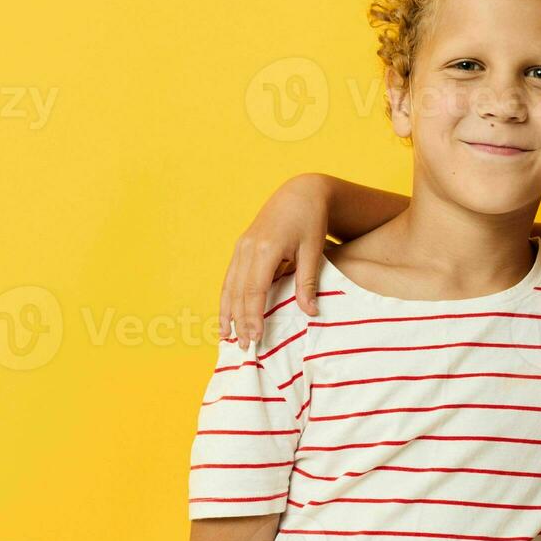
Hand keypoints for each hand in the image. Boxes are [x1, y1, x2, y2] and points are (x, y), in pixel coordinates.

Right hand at [220, 174, 330, 348]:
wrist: (300, 193)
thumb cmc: (311, 220)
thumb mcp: (314, 249)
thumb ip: (308, 281)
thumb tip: (310, 313)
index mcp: (265, 248)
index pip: (254, 290)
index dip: (253, 316)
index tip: (256, 338)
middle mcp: (248, 248)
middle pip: (238, 292)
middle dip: (239, 321)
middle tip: (244, 347)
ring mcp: (241, 247)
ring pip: (229, 286)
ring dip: (227, 313)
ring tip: (228, 338)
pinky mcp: (241, 248)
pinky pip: (230, 278)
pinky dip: (227, 298)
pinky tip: (227, 316)